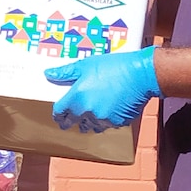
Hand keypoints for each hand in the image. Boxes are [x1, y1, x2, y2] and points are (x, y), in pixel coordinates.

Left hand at [44, 47, 159, 132]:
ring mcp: (103, 119)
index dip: (58, 114)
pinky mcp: (117, 123)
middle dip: (70, 122)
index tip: (58, 116)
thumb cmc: (114, 66)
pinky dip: (105, 121)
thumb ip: (66, 72)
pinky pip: (107, 125)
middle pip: (73, 122)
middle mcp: (88, 111)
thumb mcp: (86, 65)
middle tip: (68, 122)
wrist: (141, 75)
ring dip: (88, 122)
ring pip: (90, 126)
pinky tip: (107, 112)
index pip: (60, 112)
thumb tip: (49, 74)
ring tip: (88, 117)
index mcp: (77, 97)